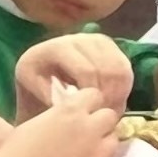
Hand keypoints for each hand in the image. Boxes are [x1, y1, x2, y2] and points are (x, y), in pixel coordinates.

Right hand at [0, 83, 121, 156]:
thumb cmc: (16, 152)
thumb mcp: (38, 121)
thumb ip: (60, 116)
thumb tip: (71, 116)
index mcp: (71, 110)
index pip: (95, 95)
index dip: (89, 103)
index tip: (84, 111)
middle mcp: (89, 128)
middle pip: (110, 116)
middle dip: (100, 122)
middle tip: (89, 132)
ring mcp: (96, 153)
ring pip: (113, 140)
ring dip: (103, 143)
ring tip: (87, 152)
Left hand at [16, 34, 134, 113]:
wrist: (41, 67)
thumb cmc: (35, 80)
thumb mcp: (31, 86)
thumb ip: (48, 95)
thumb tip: (72, 105)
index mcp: (59, 47)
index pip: (87, 72)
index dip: (93, 96)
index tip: (92, 114)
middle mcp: (81, 39)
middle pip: (107, 70)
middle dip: (109, 98)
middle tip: (105, 117)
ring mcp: (98, 40)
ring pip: (120, 69)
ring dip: (119, 94)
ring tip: (110, 112)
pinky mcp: (111, 46)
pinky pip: (126, 68)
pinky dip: (124, 88)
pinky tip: (114, 102)